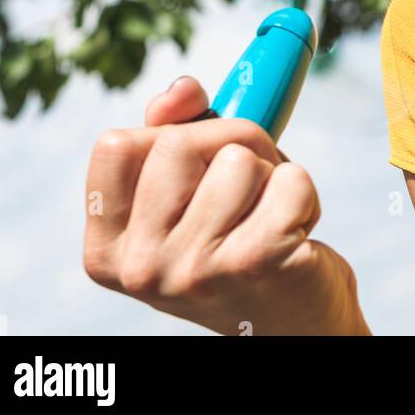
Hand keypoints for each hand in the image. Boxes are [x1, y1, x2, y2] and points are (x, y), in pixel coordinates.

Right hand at [83, 76, 366, 335]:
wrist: (293, 325)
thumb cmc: (236, 241)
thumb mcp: (188, 190)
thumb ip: (172, 128)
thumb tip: (182, 89)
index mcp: (109, 249)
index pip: (115, 146)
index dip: (165, 135)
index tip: (193, 163)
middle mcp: (142, 268)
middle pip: (180, 142)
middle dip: (230, 144)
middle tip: (247, 187)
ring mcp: (196, 271)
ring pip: (239, 158)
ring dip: (269, 174)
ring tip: (268, 217)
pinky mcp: (257, 263)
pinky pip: (290, 179)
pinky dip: (304, 194)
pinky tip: (295, 233)